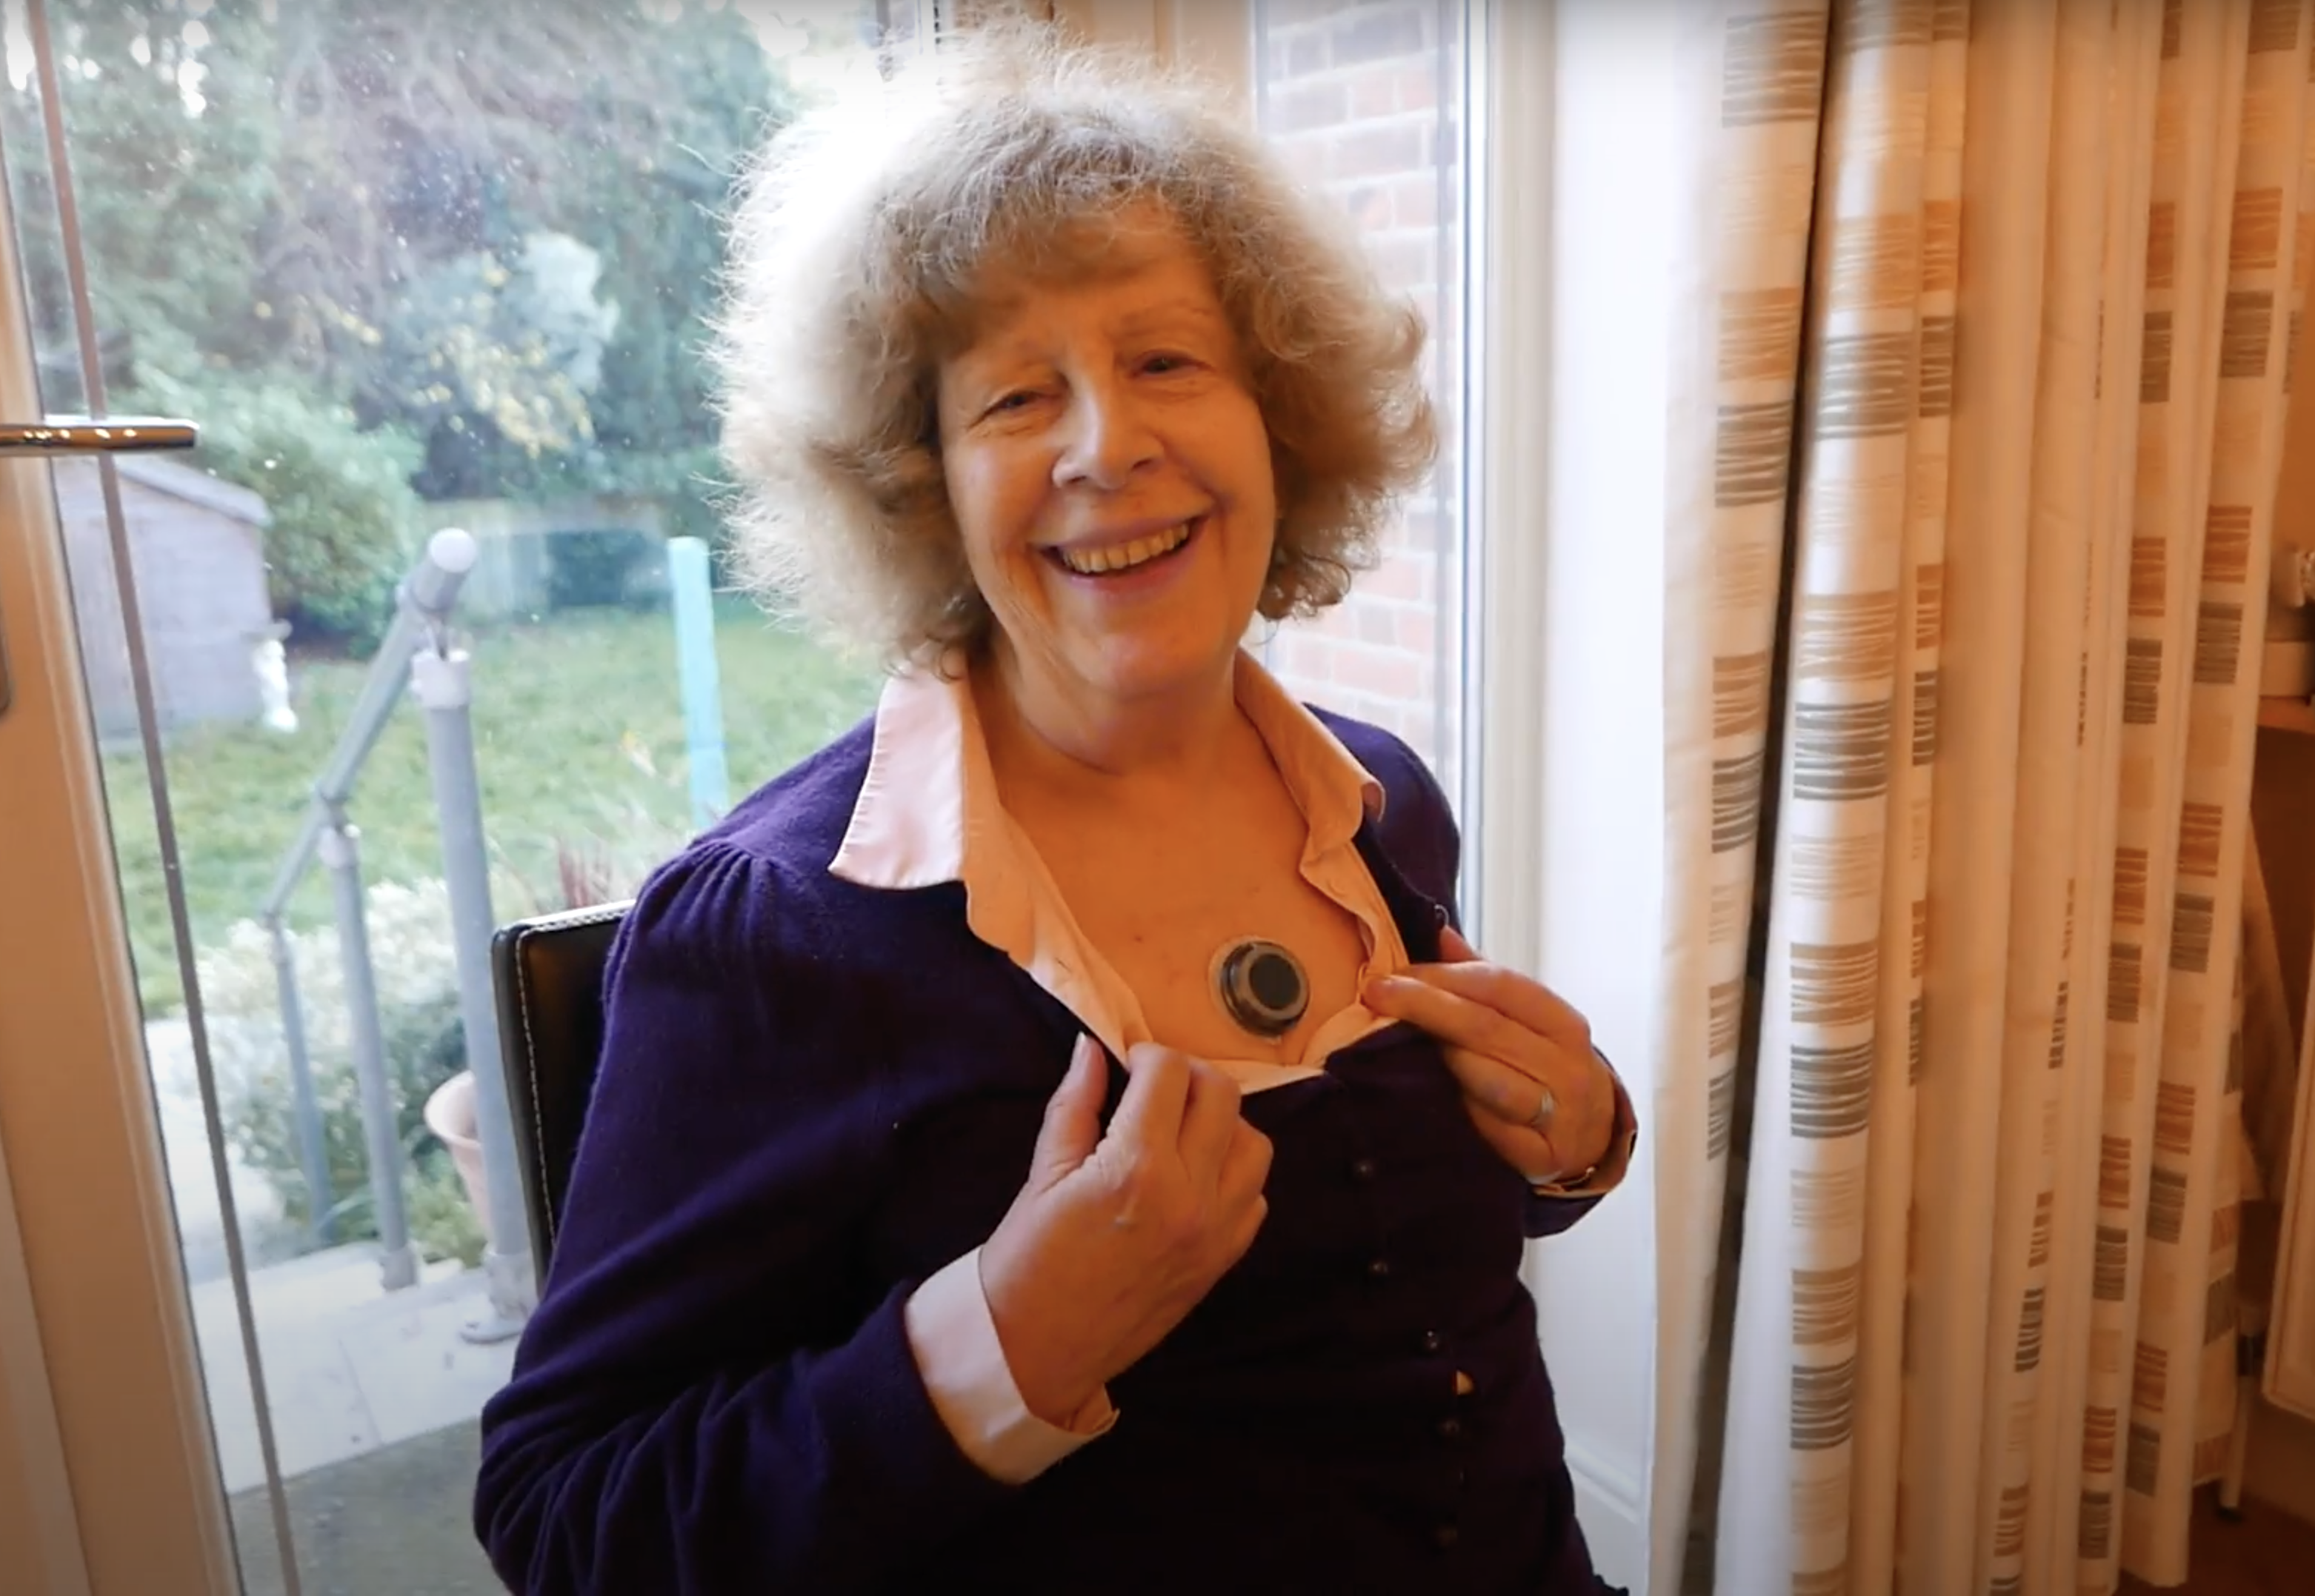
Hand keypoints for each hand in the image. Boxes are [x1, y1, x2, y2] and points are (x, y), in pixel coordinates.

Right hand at [978, 1037, 1272, 1426]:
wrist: (1037, 1352)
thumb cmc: (1027, 1262)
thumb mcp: (1042, 1175)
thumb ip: (1076, 1104)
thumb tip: (1093, 1050)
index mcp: (1137, 1166)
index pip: (1169, 1073)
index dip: (1146, 1056)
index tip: (1127, 1065)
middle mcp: (1190, 1194)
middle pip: (1221, 1095)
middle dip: (1187, 1077)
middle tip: (1154, 1088)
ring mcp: (1215, 1231)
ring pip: (1253, 1143)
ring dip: (1221, 1123)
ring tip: (1181, 1130)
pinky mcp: (1222, 1261)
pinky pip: (1256, 1197)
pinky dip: (1235, 1174)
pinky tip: (1196, 1177)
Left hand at [1363, 927, 1615, 1184]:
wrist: (1588, 1138)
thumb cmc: (1544, 1068)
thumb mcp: (1527, 1023)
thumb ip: (1483, 978)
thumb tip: (1440, 933)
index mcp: (1564, 1023)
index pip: (1501, 986)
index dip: (1443, 976)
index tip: (1394, 973)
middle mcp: (1569, 1066)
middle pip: (1487, 1029)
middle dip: (1424, 1006)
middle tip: (1375, 994)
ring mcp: (1560, 1115)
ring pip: (1489, 1080)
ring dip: (1440, 1058)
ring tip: (1398, 1039)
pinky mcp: (1543, 1158)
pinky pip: (1491, 1129)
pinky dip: (1460, 1109)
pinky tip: (1428, 1094)